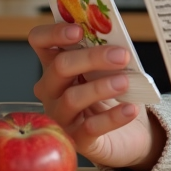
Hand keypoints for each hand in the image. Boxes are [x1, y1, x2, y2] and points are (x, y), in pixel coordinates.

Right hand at [28, 22, 165, 170]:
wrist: (129, 132)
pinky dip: (113, 117)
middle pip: (60, 67)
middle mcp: (51, 90)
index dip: (54, 33)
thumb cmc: (114, 93)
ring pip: (73, 98)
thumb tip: (117, 41)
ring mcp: (61, 116)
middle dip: (91, 58)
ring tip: (125, 82)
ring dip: (101, 87)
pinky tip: (130, 108)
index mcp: (56, 64)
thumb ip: (108, 52)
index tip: (78, 30)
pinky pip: (91, 127)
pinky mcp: (78, 140)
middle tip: (121, 55)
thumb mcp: (110, 69)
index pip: (40, 42)